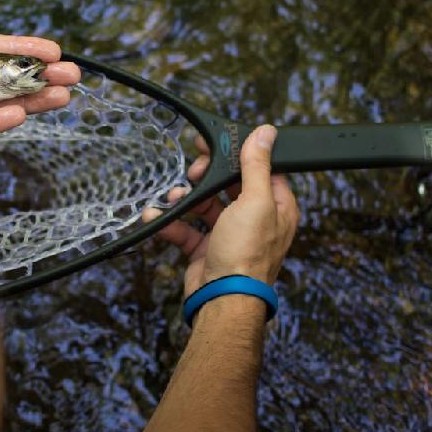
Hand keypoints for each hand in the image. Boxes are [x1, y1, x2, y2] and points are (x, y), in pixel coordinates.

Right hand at [143, 125, 300, 296]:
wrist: (221, 299)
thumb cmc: (246, 254)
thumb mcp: (254, 201)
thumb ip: (257, 165)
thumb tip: (266, 133)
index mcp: (275, 207)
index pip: (260, 169)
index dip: (237, 154)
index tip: (215, 143)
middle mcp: (255, 220)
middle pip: (228, 185)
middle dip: (205, 176)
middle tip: (192, 169)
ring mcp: (229, 235)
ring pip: (204, 205)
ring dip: (184, 198)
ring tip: (172, 197)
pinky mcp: (206, 249)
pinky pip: (186, 228)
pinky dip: (170, 222)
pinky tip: (156, 217)